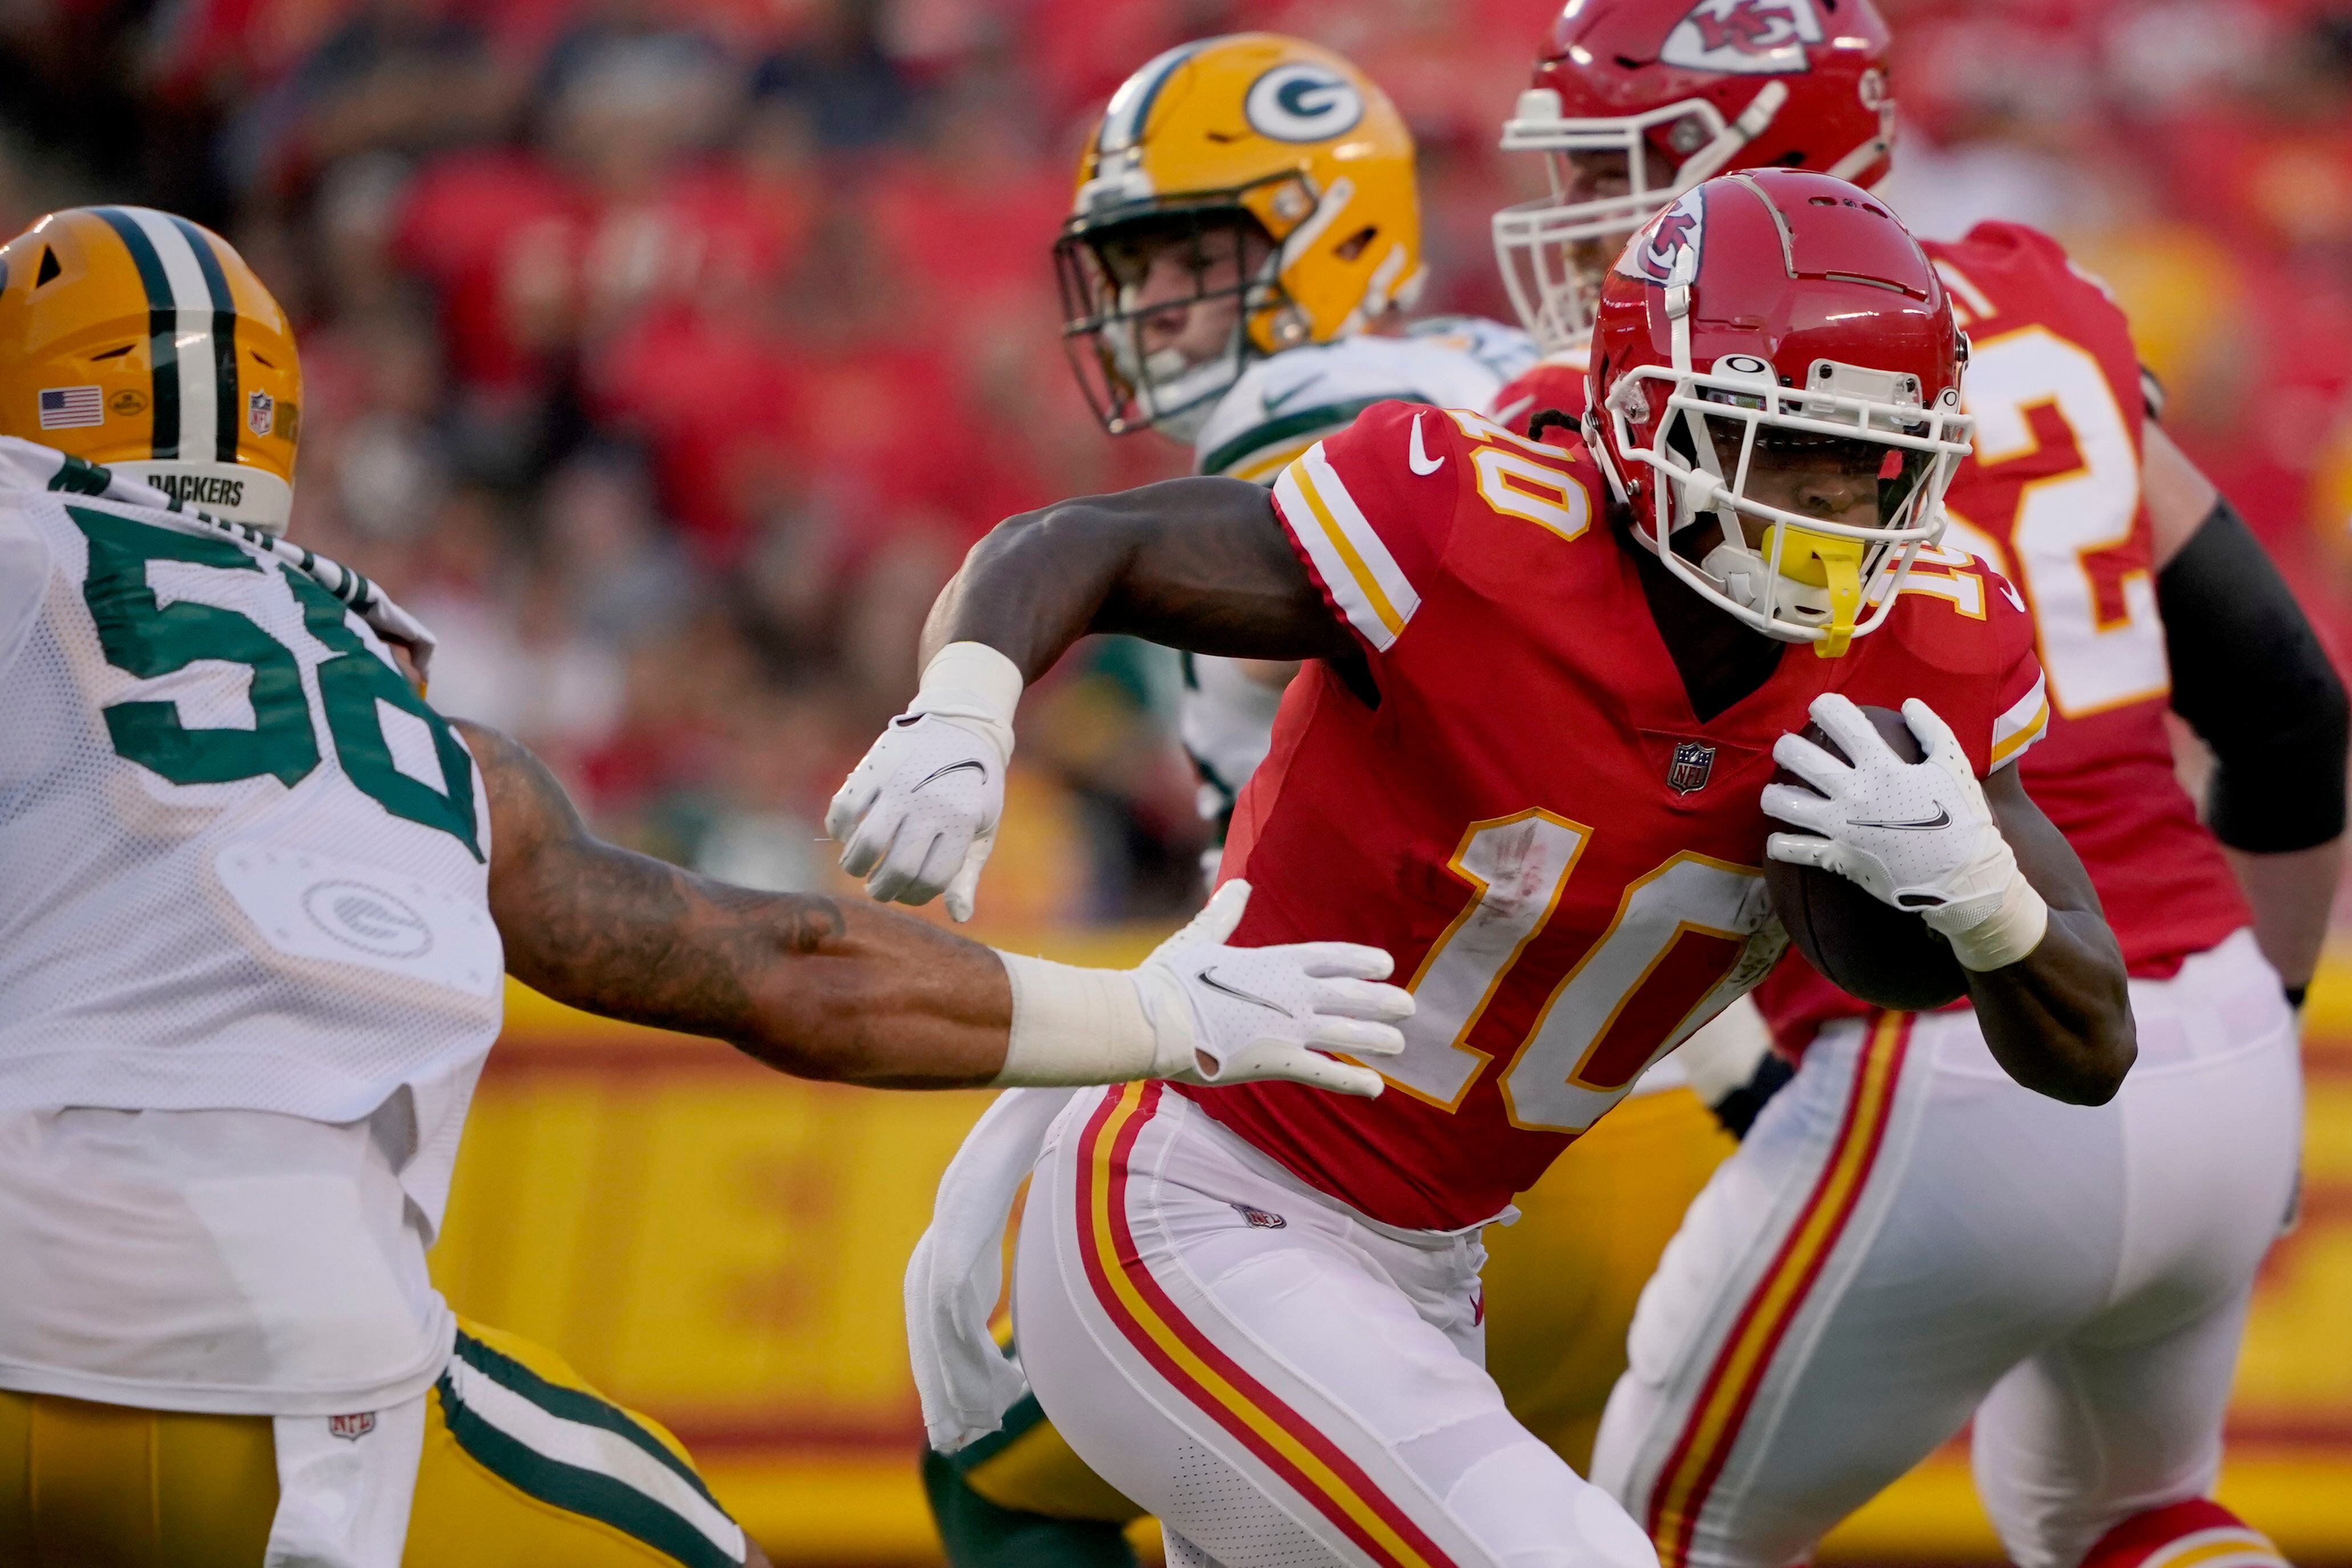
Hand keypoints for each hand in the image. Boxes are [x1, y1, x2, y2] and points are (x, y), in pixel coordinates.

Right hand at [826, 709, 1009, 919]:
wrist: (962, 726)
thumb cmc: (973, 786)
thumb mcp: (982, 827)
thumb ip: (967, 871)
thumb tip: (959, 917)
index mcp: (964, 821)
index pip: (932, 879)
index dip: (914, 896)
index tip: (905, 894)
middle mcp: (932, 804)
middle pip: (897, 868)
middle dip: (882, 889)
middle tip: (877, 888)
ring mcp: (901, 784)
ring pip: (867, 843)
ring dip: (855, 865)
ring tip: (857, 867)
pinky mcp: (876, 765)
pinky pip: (845, 808)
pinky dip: (838, 829)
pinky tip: (845, 835)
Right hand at [1136, 881, 1411, 1096]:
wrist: (1154, 1019)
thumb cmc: (1170, 979)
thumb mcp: (1200, 938)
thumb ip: (1225, 914)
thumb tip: (1238, 884)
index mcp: (1274, 961)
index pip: (1331, 958)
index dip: (1361, 961)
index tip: (1385, 964)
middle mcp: (1291, 993)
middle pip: (1349, 995)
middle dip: (1381, 1000)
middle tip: (1409, 1006)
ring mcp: (1288, 1027)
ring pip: (1346, 1033)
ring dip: (1377, 1038)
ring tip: (1400, 1044)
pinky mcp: (1277, 1061)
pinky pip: (1324, 1072)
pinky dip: (1352, 1081)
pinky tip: (1376, 1087)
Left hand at [1762, 694, 2040, 967]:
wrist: (1964, 875)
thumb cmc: (1962, 818)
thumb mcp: (1954, 766)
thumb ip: (1932, 730)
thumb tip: (1909, 703)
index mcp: (1882, 768)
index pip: (1843, 724)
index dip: (1825, 707)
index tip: (1819, 707)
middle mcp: (1854, 794)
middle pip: (1801, 760)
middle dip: (1786, 748)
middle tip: (1787, 748)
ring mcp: (1841, 827)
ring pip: (1786, 804)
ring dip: (1773, 795)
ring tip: (1776, 791)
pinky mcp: (1838, 858)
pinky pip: (1796, 850)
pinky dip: (1781, 845)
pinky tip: (1777, 839)